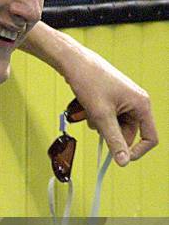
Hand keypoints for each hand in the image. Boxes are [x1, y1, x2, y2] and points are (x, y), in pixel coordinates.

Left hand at [63, 48, 157, 165]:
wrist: (75, 63)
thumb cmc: (90, 83)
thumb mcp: (101, 116)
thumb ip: (114, 140)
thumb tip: (123, 162)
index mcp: (142, 105)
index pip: (150, 138)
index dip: (137, 151)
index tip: (119, 159)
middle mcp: (137, 103)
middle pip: (128, 133)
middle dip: (110, 133)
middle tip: (95, 123)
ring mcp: (125, 101)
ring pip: (115, 127)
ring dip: (101, 125)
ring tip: (90, 111)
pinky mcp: (113, 100)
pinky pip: (108, 118)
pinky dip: (97, 118)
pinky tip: (88, 107)